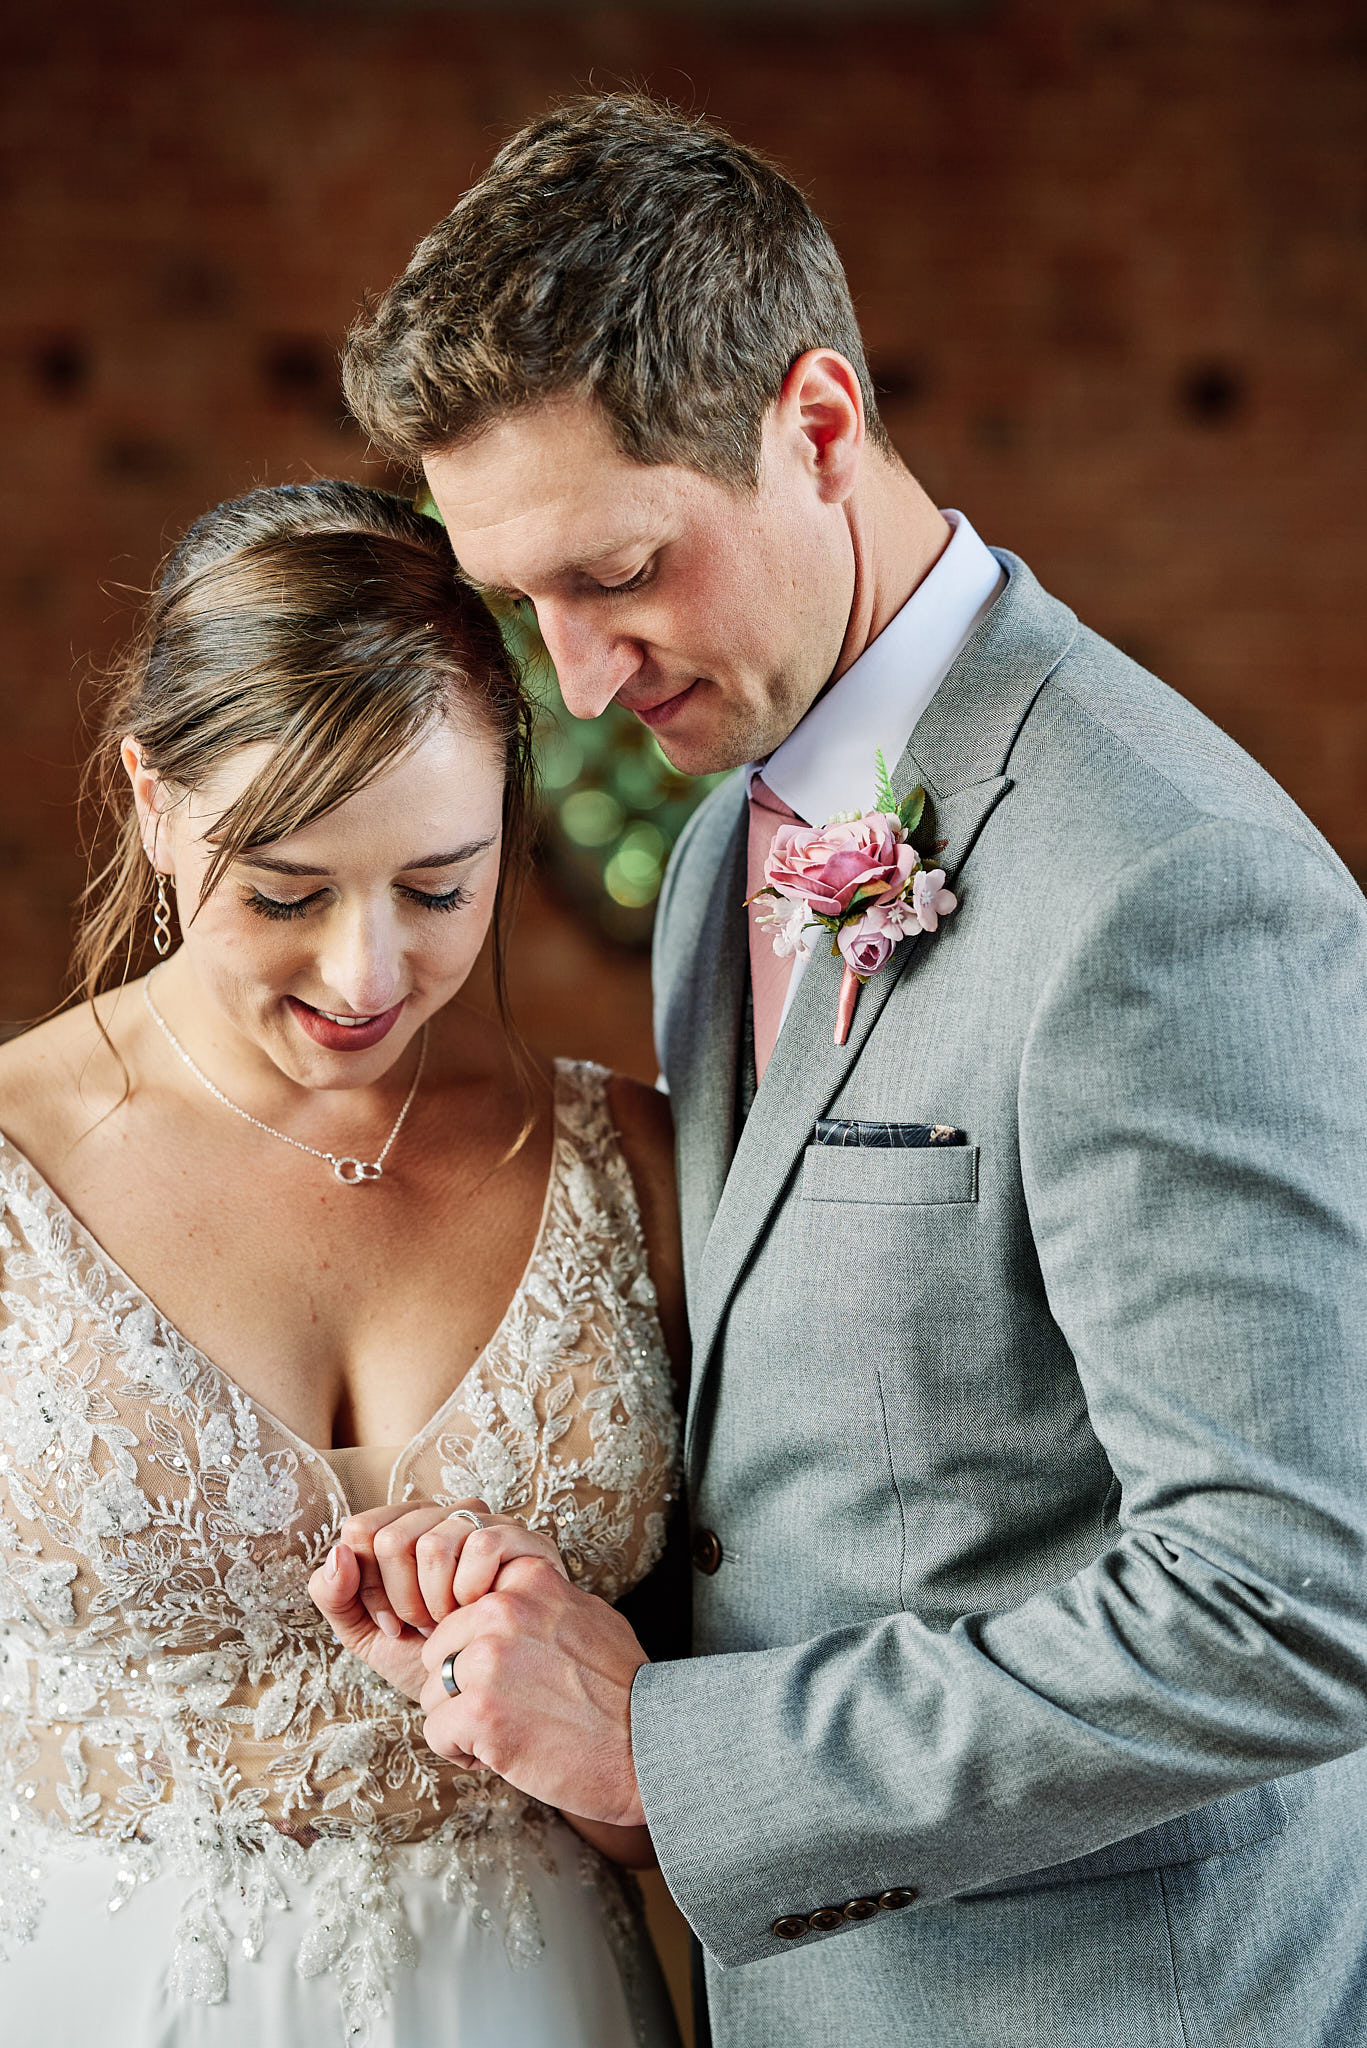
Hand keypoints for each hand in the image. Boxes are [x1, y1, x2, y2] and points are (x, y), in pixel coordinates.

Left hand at [308, 1497, 567, 1704]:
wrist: (484, 1688)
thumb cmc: (428, 1657)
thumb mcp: (368, 1634)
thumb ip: (336, 1596)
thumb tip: (338, 1553)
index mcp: (402, 1528)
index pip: (362, 1530)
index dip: (370, 1586)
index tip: (392, 1624)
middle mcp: (440, 1515)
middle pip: (392, 1538)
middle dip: (403, 1600)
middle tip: (425, 1627)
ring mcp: (482, 1521)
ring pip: (434, 1544)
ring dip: (438, 1600)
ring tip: (451, 1622)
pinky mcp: (520, 1537)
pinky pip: (483, 1545)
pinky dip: (472, 1589)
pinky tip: (477, 1609)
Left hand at [418, 1553, 648, 1826]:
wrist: (651, 1746)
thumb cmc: (622, 1688)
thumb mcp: (585, 1613)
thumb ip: (537, 1600)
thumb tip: (500, 1594)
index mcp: (528, 1579)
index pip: (464, 1608)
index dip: (479, 1647)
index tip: (511, 1671)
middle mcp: (502, 1609)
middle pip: (439, 1650)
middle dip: (463, 1686)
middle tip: (512, 1709)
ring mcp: (488, 1659)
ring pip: (433, 1692)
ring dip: (460, 1720)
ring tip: (511, 1731)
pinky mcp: (480, 1712)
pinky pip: (436, 1733)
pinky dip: (461, 1752)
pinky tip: (503, 1754)